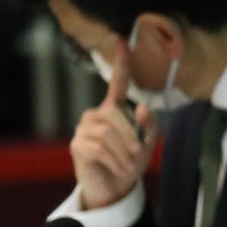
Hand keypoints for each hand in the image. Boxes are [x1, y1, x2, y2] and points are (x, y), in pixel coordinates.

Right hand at [70, 39, 157, 208]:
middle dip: (132, 136)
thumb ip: (148, 124)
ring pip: (108, 132)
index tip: (121, 39)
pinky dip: (114, 159)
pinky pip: (98, 147)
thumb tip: (143, 107)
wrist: (116, 187)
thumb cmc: (131, 161)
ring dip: (124, 151)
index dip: (120, 62)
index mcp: (115, 109)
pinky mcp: (77, 145)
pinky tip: (118, 168)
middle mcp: (96, 114)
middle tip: (138, 154)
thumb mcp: (147, 143)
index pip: (118, 82)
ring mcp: (84, 128)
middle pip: (116, 116)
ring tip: (128, 165)